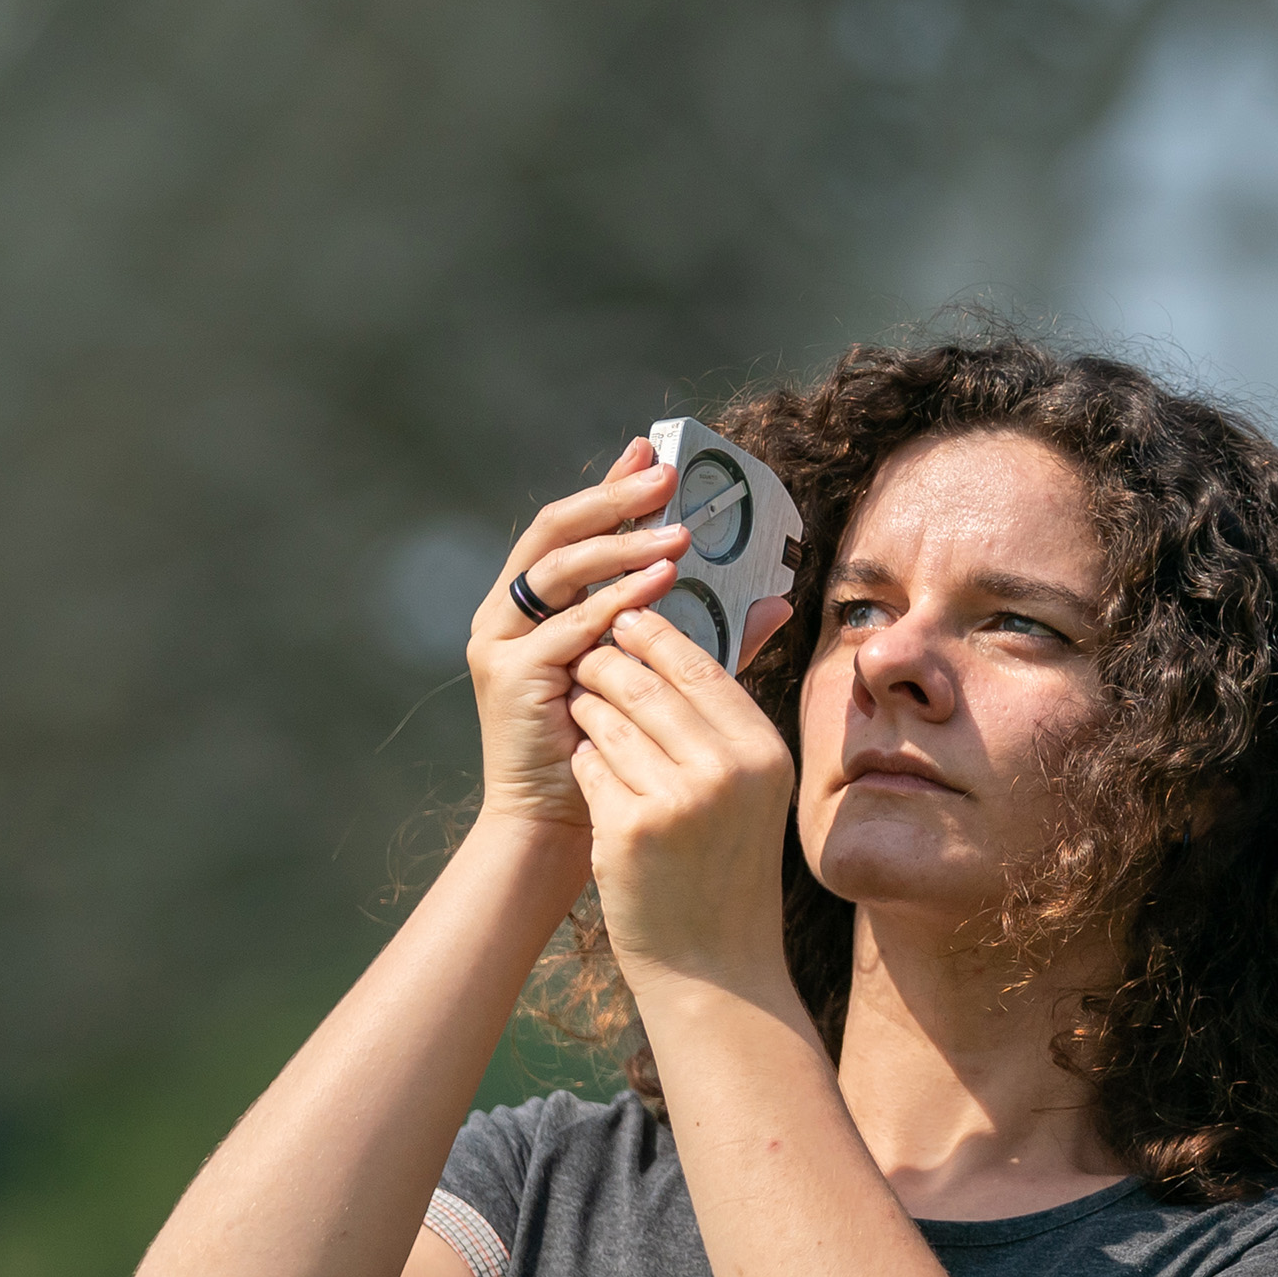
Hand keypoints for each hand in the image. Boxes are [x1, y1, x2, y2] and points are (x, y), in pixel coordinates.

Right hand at [468, 439, 702, 834]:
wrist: (563, 826)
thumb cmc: (614, 754)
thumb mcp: (666, 680)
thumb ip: (712, 638)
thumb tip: (775, 601)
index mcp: (538, 606)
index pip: (573, 529)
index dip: (609, 486)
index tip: (653, 450)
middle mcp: (510, 615)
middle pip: (554, 532)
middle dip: (612, 499)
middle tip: (666, 474)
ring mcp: (502, 643)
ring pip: (558, 571)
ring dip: (620, 546)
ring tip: (677, 534)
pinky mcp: (508, 677)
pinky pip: (567, 628)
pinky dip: (612, 603)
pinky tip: (657, 587)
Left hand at [569, 583, 801, 1002]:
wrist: (714, 967)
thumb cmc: (727, 871)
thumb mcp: (753, 793)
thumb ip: (727, 724)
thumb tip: (689, 648)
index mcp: (763, 753)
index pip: (700, 667)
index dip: (656, 636)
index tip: (626, 619)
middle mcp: (727, 770)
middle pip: (645, 683)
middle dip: (606, 664)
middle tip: (587, 661)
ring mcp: (677, 800)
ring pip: (607, 719)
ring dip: (587, 710)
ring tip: (584, 715)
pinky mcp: (628, 829)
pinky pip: (588, 765)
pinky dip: (581, 762)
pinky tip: (585, 771)